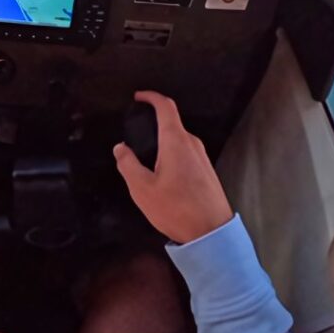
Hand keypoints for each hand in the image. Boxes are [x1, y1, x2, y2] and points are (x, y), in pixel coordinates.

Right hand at [114, 90, 233, 244]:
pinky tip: (163, 176)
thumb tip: (120, 147)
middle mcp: (192, 144)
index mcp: (176, 141)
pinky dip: (172, 154)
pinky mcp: (207, 172)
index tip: (138, 97)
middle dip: (153, 124)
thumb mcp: (142, 188)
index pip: (166, 106)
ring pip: (179, 140)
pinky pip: (186, 153)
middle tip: (135, 137)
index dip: (151, 97)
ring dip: (163, 143)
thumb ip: (128, 164)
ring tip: (146, 160)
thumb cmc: (176, 208)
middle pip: (172, 123)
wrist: (213, 235)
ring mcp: (203, 158)